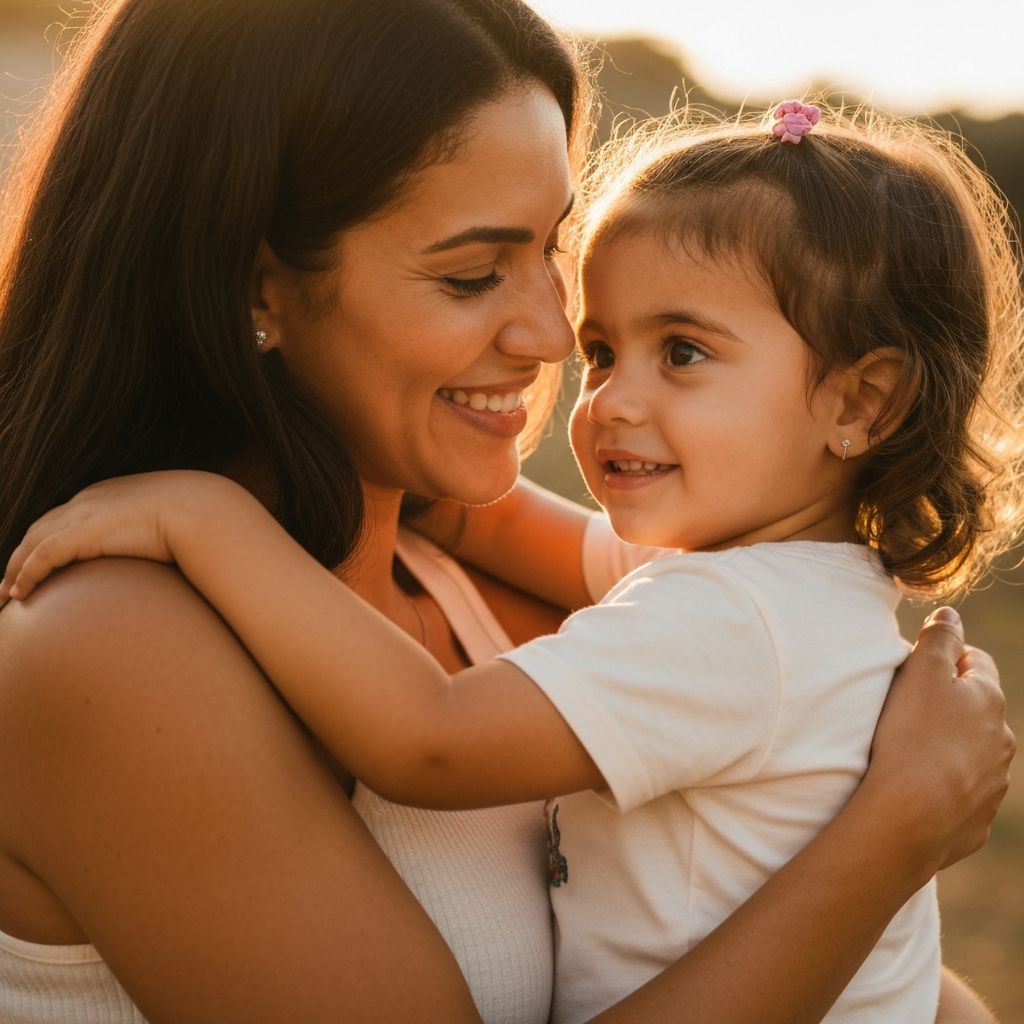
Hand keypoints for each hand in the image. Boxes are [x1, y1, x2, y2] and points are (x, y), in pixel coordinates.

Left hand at [1, 470, 219, 601]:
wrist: (201, 509)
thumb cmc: (194, 518)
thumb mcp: (166, 523)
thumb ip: (153, 534)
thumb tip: (164, 556)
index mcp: (105, 496)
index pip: (62, 519)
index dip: (43, 542)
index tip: (35, 565)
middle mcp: (87, 500)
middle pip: (39, 529)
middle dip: (20, 556)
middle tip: (9, 584)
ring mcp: (83, 515)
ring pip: (32, 543)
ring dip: (14, 570)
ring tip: (7, 595)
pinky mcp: (83, 533)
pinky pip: (42, 557)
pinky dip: (26, 574)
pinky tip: (19, 594)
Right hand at [867, 608, 1014, 873]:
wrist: (912, 816)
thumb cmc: (913, 736)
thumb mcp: (921, 673)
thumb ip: (938, 638)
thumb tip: (951, 613)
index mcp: (990, 701)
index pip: (976, 661)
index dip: (947, 657)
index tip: (916, 666)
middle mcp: (1001, 741)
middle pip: (976, 709)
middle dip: (948, 704)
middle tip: (906, 707)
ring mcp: (992, 784)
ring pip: (971, 752)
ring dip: (947, 746)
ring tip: (907, 750)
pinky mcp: (976, 820)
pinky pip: (960, 793)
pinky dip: (943, 785)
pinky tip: (914, 787)